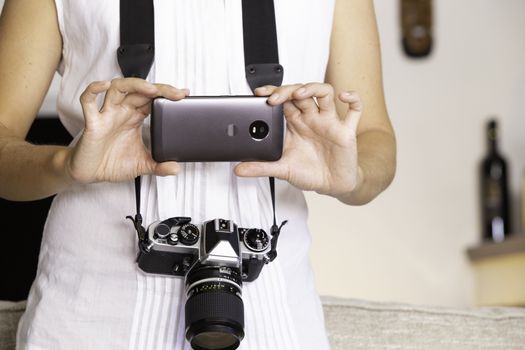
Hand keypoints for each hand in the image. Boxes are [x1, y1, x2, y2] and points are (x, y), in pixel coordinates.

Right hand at [66, 78, 188, 183]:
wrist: (90, 174)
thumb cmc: (112, 163)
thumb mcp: (142, 165)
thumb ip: (160, 166)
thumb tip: (176, 169)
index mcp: (135, 118)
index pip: (152, 99)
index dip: (167, 94)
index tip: (184, 94)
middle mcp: (122, 112)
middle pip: (139, 90)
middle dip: (158, 88)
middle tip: (175, 93)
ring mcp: (107, 115)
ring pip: (118, 88)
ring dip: (134, 85)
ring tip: (151, 89)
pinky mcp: (92, 123)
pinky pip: (88, 101)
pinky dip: (93, 90)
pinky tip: (104, 86)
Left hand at [234, 83, 362, 198]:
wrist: (332, 186)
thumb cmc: (310, 172)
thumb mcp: (282, 170)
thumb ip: (261, 168)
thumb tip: (238, 169)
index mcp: (296, 124)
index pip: (284, 100)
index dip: (273, 93)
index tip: (260, 94)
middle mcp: (312, 119)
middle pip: (301, 92)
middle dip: (288, 90)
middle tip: (275, 98)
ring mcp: (329, 122)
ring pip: (324, 93)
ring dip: (313, 89)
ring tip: (300, 94)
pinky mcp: (346, 131)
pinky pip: (355, 109)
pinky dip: (353, 98)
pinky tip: (344, 96)